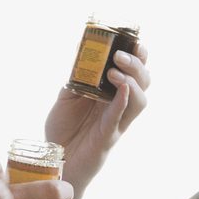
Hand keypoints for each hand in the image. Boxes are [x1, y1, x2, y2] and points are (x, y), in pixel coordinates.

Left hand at [44, 45, 151, 198]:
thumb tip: (80, 47)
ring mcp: (116, 122)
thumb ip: (76, 75)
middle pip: (144, 83)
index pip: (135, 71)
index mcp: (113, 94)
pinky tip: (120, 88)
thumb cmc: (63, 128)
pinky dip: (122, 101)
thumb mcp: (68, 95)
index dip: (139, 55)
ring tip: (115, 71)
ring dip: (131, 82)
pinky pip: (120, 118)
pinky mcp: (108, 137)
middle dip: (138, 65)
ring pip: (139, 101)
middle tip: (120, 55)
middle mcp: (120, 106)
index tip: (133, 39)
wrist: (54, 158)